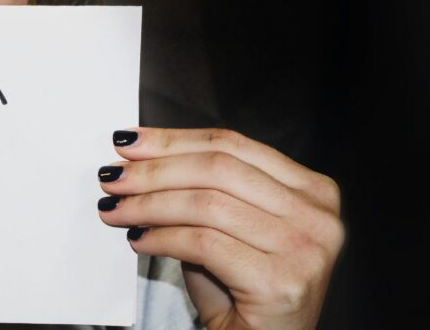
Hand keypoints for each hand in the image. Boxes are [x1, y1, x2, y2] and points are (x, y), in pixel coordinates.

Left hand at [96, 127, 343, 328]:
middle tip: (113, 177)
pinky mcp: (281, 282)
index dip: (173, 140)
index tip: (128, 142)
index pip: (232, 145)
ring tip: (115, 209)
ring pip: (206, 204)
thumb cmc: (241, 289)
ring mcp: (305, 249)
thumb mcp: (226, 225)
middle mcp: (317, 215)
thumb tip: (138, 157)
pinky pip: (203, 244)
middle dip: (154, 171)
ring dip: (148, 205)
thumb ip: (200, 187)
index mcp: (312, 189)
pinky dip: (162, 238)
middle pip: (218, 169)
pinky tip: (138, 240)